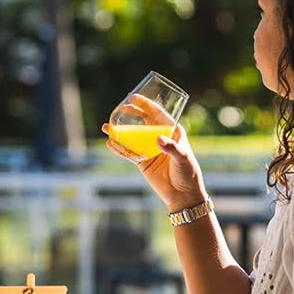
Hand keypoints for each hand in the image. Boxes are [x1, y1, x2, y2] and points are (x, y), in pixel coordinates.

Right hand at [101, 97, 206, 211]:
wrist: (183, 196)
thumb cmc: (188, 174)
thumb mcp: (183, 158)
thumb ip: (171, 148)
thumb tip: (158, 139)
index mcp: (172, 131)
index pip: (158, 114)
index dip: (146, 104)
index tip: (134, 98)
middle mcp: (159, 138)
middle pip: (142, 122)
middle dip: (130, 114)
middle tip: (119, 109)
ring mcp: (149, 149)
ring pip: (132, 137)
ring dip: (119, 131)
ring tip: (105, 126)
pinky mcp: (142, 162)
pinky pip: (128, 153)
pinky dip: (118, 148)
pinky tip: (109, 143)